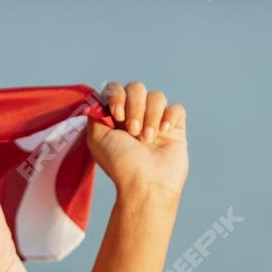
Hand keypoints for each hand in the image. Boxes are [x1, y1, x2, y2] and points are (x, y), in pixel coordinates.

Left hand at [86, 80, 187, 202]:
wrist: (146, 183)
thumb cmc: (120, 163)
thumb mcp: (96, 137)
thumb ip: (94, 113)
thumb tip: (97, 98)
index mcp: (115, 117)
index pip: (116, 88)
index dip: (117, 95)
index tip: (116, 115)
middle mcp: (135, 115)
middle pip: (136, 87)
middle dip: (134, 106)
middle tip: (132, 130)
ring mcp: (156, 121)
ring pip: (157, 96)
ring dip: (150, 115)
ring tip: (147, 139)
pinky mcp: (175, 128)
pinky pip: (177, 108)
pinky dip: (169, 117)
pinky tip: (163, 133)